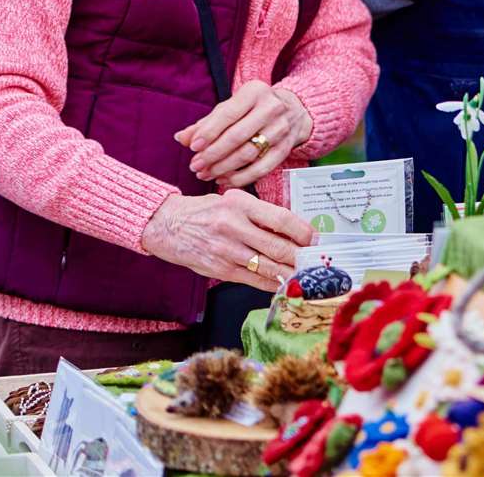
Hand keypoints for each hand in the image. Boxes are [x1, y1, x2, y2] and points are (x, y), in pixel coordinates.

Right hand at [141, 188, 315, 288]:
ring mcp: (226, 250)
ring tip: (306, 275)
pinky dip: (271, 283)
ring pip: (268, 266)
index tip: (316, 239)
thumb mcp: (232, 201)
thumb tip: (293, 229)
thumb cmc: (204, 211)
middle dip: (301, 257)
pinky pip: (253, 279)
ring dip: (291, 273)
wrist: (166, 225)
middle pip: (278, 246)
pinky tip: (283, 283)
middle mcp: (234, 226)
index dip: (304, 231)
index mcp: (240, 204)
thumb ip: (260, 213)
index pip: (281, 219)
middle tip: (317, 261)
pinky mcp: (220, 269)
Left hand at [173, 80, 312, 185]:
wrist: (294, 111)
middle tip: (196, 166)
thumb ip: (206, 123)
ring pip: (249, 154)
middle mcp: (272, 108)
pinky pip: (261, 168)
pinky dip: (241, 178)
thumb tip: (182, 138)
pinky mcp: (286, 148)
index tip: (193, 147)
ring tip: (206, 174)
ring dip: (223, 168)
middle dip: (213, 154)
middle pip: (238, 136)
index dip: (209, 132)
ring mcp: (282, 129)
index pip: (228, 114)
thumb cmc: (253, 108)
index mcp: (254, 92)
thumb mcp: (231, 107)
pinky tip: (224, 179)